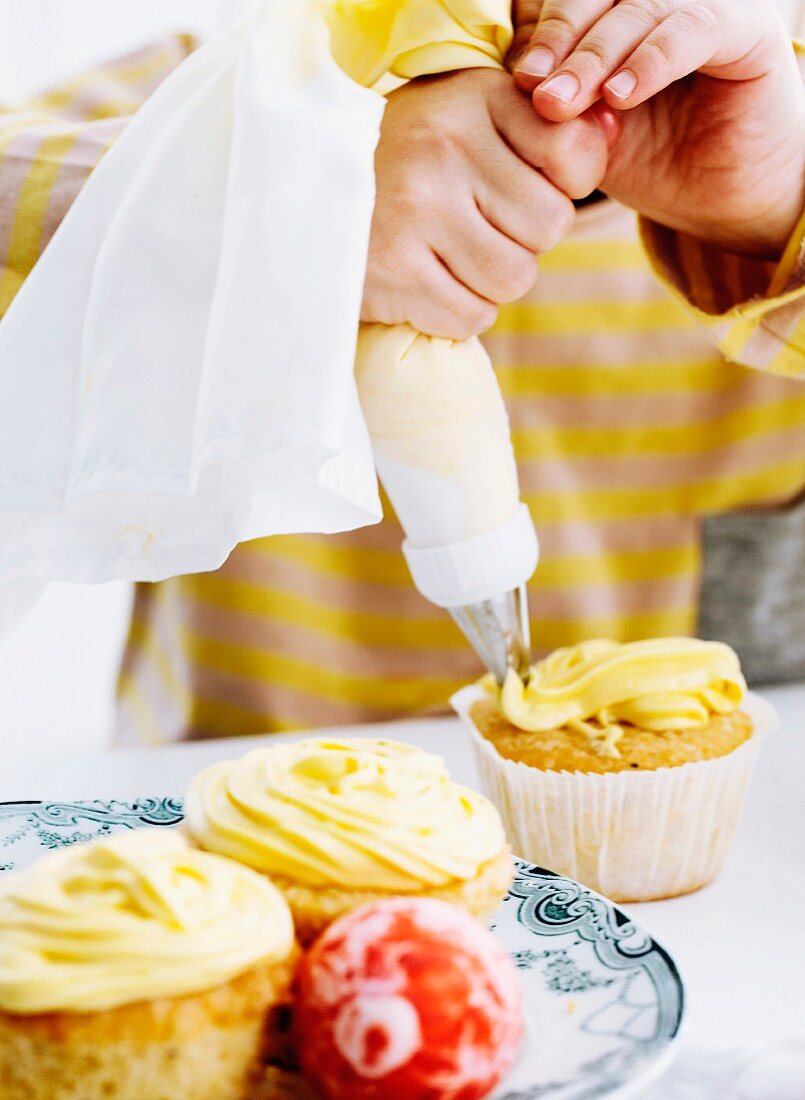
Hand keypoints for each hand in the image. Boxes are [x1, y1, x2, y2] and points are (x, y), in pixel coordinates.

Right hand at [361, 68, 610, 338]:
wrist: (300, 201)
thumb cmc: (402, 165)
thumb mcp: (469, 123)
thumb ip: (545, 131)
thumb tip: (614, 133)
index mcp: (472, 97)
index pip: (575, 155)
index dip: (560, 188)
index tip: (516, 188)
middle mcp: (444, 145)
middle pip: (549, 228)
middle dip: (521, 241)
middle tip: (472, 228)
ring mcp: (415, 210)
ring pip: (515, 278)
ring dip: (490, 281)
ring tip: (446, 255)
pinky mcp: (393, 271)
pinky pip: (472, 315)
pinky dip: (455, 312)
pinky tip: (424, 282)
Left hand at [509, 0, 804, 258]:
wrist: (723, 204)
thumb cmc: (655, 165)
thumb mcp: (589, 136)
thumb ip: (557, 104)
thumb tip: (513, 77)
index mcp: (622, 17)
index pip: (575, 1)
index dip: (545, 32)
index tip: (520, 79)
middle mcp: (663, 3)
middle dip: (563, 41)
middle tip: (538, 90)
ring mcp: (706, 9)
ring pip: (641, 7)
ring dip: (597, 55)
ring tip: (568, 102)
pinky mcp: (748, 32)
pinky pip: (694, 30)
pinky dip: (651, 61)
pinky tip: (620, 96)